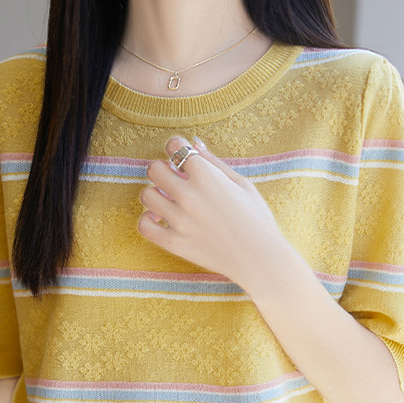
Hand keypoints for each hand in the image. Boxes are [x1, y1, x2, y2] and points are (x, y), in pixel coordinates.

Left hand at [138, 136, 283, 285]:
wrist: (259, 258)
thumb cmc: (256, 219)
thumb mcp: (241, 184)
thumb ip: (214, 162)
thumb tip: (193, 144)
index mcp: (206, 176)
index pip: (175, 147)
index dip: (176, 147)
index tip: (181, 155)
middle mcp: (188, 195)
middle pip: (154, 169)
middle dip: (163, 169)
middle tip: (174, 178)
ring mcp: (178, 220)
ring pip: (147, 195)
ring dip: (156, 194)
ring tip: (169, 200)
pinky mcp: (173, 242)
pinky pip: (144, 225)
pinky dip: (149, 220)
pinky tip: (161, 219)